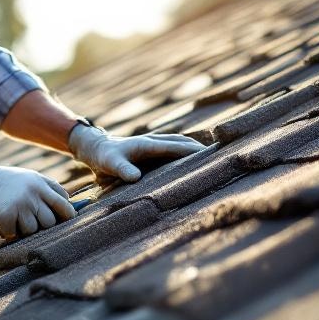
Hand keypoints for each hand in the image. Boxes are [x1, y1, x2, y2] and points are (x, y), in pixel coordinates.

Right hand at [0, 151, 76, 238]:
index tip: (59, 221)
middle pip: (51, 222)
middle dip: (40, 226)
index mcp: (40, 183)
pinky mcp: (7, 215)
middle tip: (27, 222)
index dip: (65, 215)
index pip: (64, 203)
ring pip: (32, 230)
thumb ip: (45, 191)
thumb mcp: (26, 179)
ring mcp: (21, 204)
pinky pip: (14, 234)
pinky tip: (0, 221)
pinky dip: (6, 231)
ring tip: (11, 219)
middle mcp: (34, 193)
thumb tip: (67, 211)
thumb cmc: (1, 183)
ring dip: (21, 229)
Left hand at [69, 124, 206, 182]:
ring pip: (180, 144)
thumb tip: (135, 178)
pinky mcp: (153, 150)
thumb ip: (122, 170)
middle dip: (201, 149)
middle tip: (222, 158)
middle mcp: (154, 141)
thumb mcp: (110, 164)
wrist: (95, 148)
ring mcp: (155, 144)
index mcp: (148, 144)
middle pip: (183, 143)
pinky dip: (186, 153)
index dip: (193, 152)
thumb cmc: (103, 157)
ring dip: (196, 150)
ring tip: (214, 160)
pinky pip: (174, 149)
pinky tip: (195, 162)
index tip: (212, 157)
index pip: (177, 147)